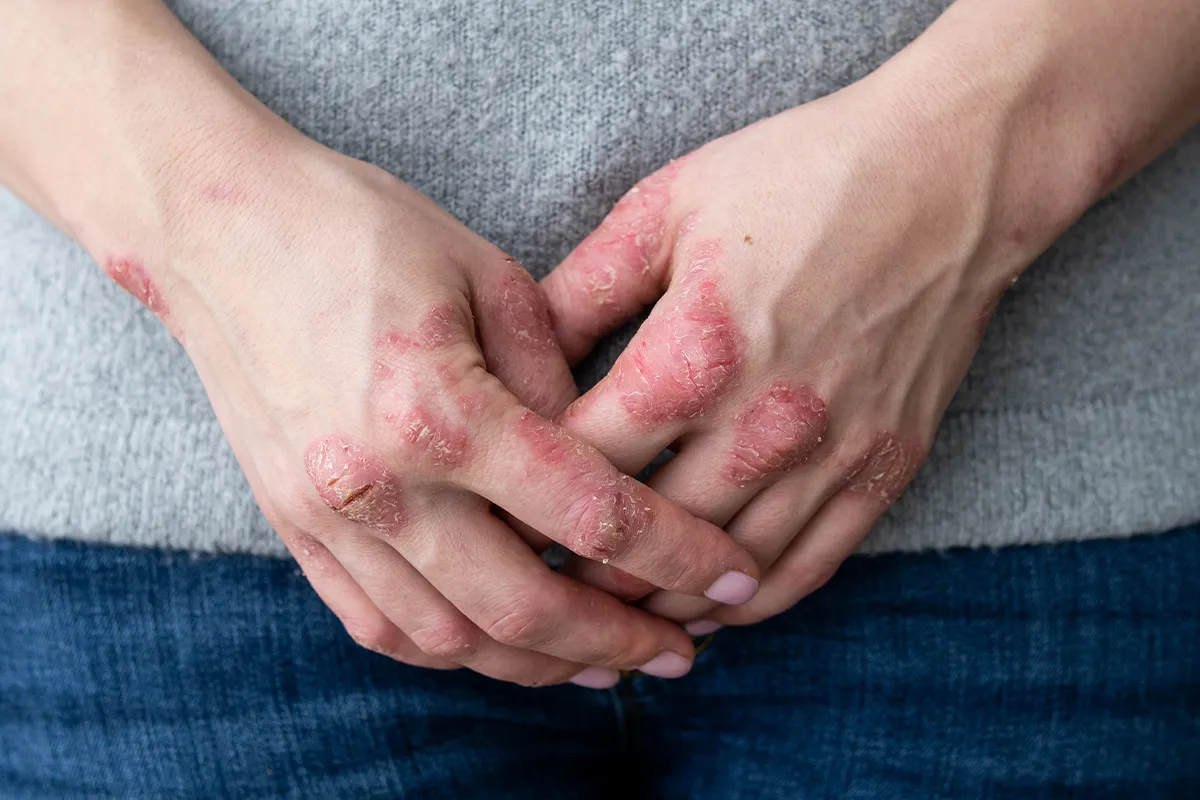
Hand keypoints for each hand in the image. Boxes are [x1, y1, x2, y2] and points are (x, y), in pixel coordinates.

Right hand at [115, 128, 758, 684]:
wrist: (218, 226)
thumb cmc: (358, 227)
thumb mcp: (488, 276)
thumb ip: (556, 380)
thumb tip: (600, 463)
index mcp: (438, 409)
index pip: (587, 516)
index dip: (675, 555)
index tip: (730, 574)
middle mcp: (377, 484)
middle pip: (521, 610)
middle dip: (616, 641)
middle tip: (678, 651)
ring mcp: (324, 515)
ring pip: (448, 640)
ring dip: (536, 664)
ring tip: (601, 660)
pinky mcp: (291, 524)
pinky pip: (377, 626)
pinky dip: (450, 650)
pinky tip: (501, 645)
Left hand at [541, 56, 1053, 627]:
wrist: (950, 174)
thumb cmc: (801, 176)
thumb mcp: (667, 207)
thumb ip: (582, 290)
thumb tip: (518, 362)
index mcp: (692, 355)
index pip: (581, 464)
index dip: (523, 496)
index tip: (494, 511)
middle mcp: (763, 424)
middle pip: (644, 536)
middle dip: (576, 565)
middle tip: (531, 577)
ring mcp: (832, 456)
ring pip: (723, 573)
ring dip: (655, 601)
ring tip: (603, 609)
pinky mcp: (885, 470)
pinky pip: (807, 569)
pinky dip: (748, 603)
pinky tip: (706, 607)